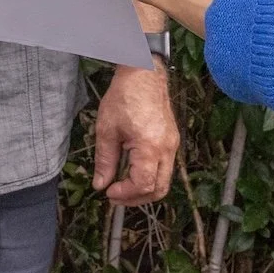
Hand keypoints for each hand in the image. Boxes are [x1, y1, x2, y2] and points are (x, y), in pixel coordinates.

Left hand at [94, 63, 177, 205]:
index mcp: (150, 146)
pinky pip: (165, 167)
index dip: (125, 194)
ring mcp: (172, 145)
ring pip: (165, 180)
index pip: (143, 184)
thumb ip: (104, 160)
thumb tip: (101, 184)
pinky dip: (151, 176)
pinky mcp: (172, 140)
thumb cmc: (125, 96)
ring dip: (145, 190)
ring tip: (123, 187)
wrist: (144, 73)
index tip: (108, 192)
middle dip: (137, 199)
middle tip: (116, 197)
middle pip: (160, 189)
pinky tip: (132, 171)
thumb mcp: (107, 129)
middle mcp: (167, 148)